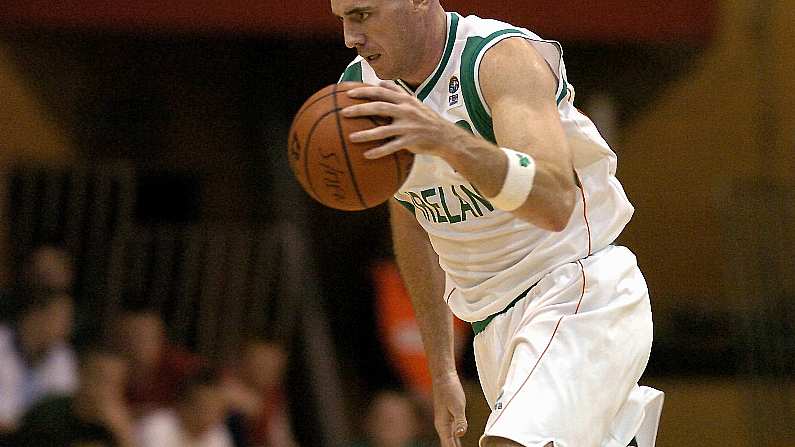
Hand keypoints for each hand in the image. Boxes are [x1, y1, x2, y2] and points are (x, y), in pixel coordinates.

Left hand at [342, 81, 463, 159]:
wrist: (446, 136)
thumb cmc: (426, 118)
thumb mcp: (414, 101)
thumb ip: (397, 91)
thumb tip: (380, 82)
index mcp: (405, 100)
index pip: (381, 92)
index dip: (364, 91)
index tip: (348, 93)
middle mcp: (406, 111)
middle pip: (379, 107)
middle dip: (360, 109)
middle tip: (344, 112)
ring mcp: (408, 127)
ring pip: (383, 130)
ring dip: (366, 134)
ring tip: (351, 137)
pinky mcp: (411, 141)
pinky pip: (392, 147)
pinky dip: (379, 151)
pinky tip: (367, 155)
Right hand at [432, 373, 467, 446]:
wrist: (443, 378)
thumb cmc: (450, 389)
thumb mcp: (457, 405)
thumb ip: (460, 420)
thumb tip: (460, 434)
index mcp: (442, 425)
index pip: (448, 445)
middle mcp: (442, 426)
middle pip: (448, 445)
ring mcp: (445, 422)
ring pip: (449, 440)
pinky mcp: (448, 418)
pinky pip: (452, 434)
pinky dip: (455, 441)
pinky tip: (458, 443)